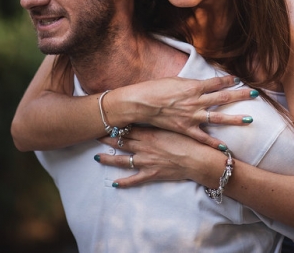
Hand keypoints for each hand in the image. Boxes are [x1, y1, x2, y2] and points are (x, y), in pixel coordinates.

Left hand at [96, 127, 223, 187]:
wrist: (197, 159)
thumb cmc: (189, 140)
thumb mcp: (174, 125)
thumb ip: (162, 119)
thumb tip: (154, 109)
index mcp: (149, 133)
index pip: (128, 128)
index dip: (116, 126)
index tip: (106, 122)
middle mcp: (144, 147)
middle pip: (121, 142)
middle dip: (107, 139)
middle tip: (96, 135)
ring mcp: (145, 161)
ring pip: (122, 160)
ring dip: (109, 159)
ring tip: (97, 157)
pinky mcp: (151, 174)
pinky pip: (134, 180)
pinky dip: (124, 182)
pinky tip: (115, 183)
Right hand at [114, 75, 256, 149]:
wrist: (139, 104)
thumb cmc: (154, 89)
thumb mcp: (174, 81)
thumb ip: (189, 84)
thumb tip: (200, 84)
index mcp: (193, 86)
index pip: (216, 82)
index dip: (228, 80)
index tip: (238, 79)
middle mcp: (196, 101)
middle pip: (223, 97)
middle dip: (240, 95)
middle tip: (255, 94)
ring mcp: (192, 116)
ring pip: (218, 117)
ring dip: (235, 118)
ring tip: (250, 119)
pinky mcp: (185, 129)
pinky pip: (203, 137)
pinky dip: (214, 142)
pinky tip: (225, 147)